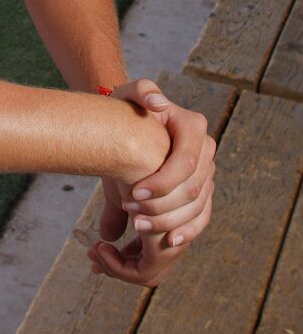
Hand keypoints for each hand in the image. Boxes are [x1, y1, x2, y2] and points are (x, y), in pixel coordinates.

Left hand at [87, 78, 215, 286]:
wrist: (129, 124)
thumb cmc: (127, 108)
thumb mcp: (128, 93)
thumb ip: (142, 90)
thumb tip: (158, 102)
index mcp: (193, 128)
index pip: (186, 162)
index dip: (162, 182)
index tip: (133, 193)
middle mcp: (206, 153)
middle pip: (192, 190)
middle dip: (160, 207)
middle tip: (129, 214)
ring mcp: (206, 175)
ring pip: (196, 210)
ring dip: (166, 224)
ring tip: (136, 227)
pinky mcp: (201, 195)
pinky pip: (199, 220)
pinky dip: (183, 233)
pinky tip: (164, 243)